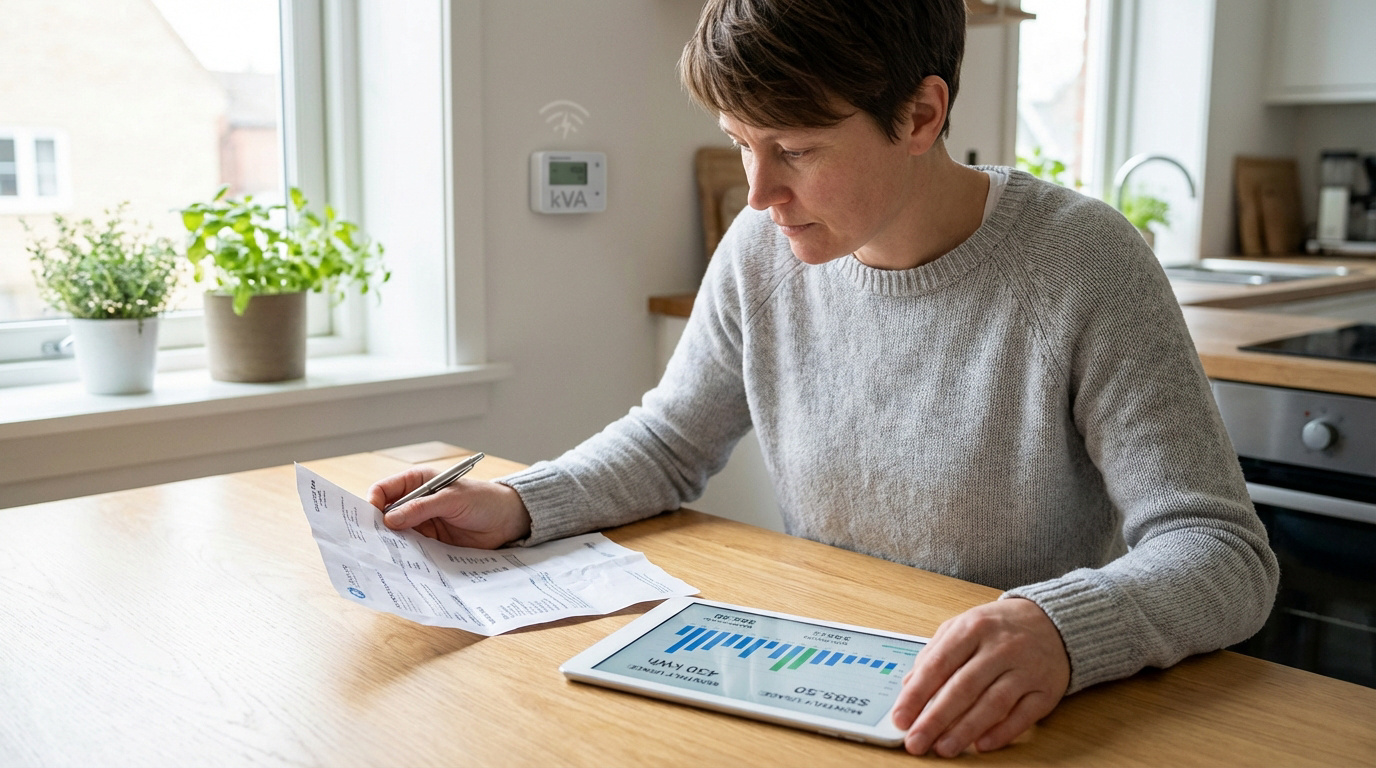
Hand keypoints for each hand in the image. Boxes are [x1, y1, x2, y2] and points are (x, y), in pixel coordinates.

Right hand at [368, 467, 532, 548]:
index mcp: (417, 481)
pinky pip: (411, 549)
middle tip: (369, 542)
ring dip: (390, 544)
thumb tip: (391, 519)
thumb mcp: (452, 499)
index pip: (384, 489)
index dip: (373, 502)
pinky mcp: (430, 542)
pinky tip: (401, 563)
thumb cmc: (483, 500)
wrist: (507, 520)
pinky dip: (405, 555)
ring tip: (382, 556)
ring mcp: (422, 523)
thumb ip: (422, 508)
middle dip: (377, 527)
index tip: (369, 519)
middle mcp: (415, 502)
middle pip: (385, 514)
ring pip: (396, 534)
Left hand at [891, 598, 1068, 756]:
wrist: (1053, 622)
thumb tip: (908, 685)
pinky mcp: (1046, 690)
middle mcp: (1000, 647)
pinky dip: (1002, 732)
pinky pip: (1023, 715)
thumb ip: (934, 654)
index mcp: (973, 628)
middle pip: (963, 687)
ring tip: (943, 748)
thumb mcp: (962, 628)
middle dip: (935, 719)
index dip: (916, 694)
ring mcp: (1025, 669)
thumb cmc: (999, 628)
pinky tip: (982, 745)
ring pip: (992, 704)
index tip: (900, 718)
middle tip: (916, 741)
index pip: (938, 664)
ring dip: (965, 730)